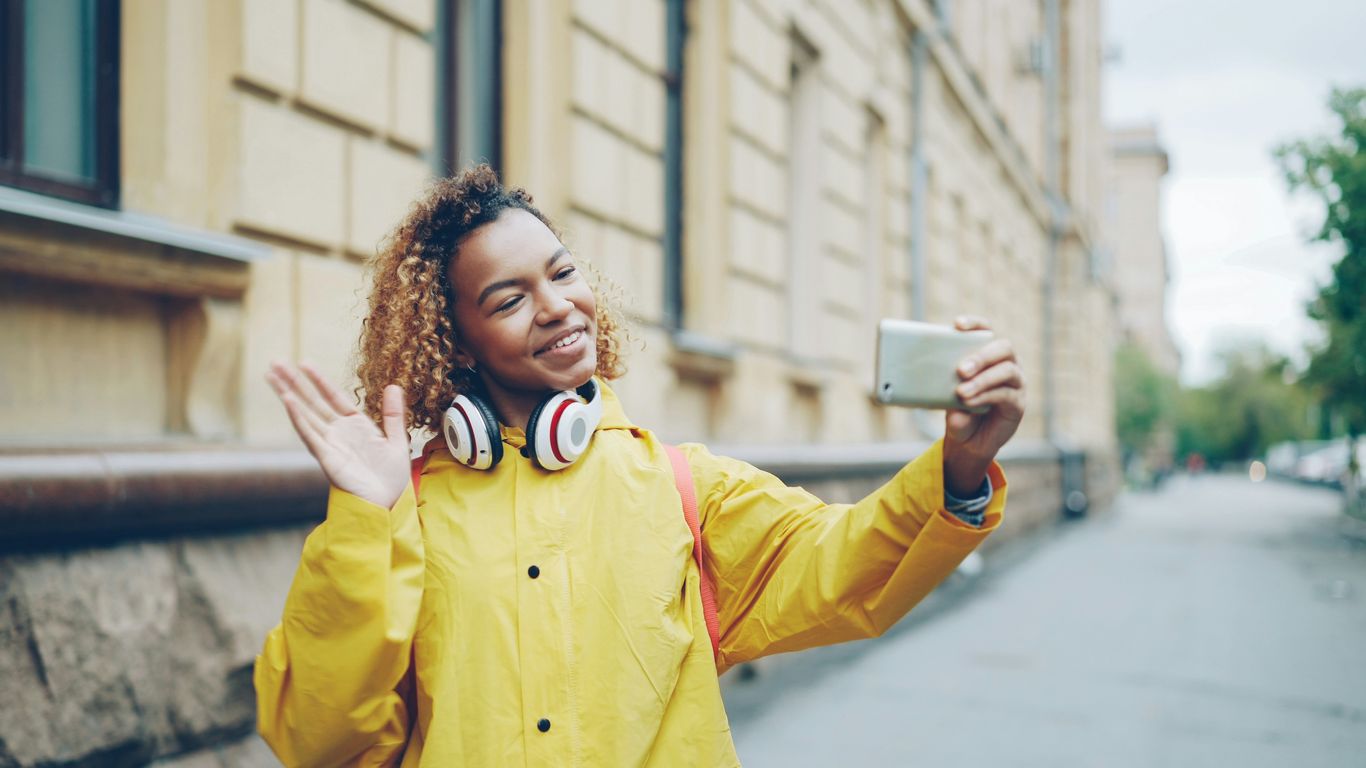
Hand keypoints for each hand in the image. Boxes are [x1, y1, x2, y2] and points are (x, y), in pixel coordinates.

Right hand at [266, 361, 411, 508]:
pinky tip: (288, 402)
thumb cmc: (391, 476)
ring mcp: (329, 444)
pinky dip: (299, 418)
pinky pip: (310, 434)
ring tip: (272, 377)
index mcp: (355, 425)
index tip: (304, 362)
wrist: (388, 502)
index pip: (332, 397)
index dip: (318, 380)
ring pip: (305, 414)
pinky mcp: (326, 457)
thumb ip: (393, 414)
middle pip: (312, 402)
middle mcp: (338, 432)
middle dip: (293, 383)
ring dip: (288, 395)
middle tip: (275, 363)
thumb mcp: (396, 440)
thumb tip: (393, 386)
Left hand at [942, 316, 1025, 496]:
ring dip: (983, 379)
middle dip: (981, 356)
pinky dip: (986, 395)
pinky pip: (1006, 394)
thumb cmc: (958, 410)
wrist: (968, 441)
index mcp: (988, 354)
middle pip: (1003, 348)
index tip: (957, 325)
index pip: (986, 330)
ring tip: (961, 392)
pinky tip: (969, 402)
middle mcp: (1007, 363)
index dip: (975, 324)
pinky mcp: (1017, 403)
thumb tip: (949, 395)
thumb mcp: (946, 398)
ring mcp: (1016, 382)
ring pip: (1007, 370)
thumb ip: (946, 392)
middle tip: (960, 370)